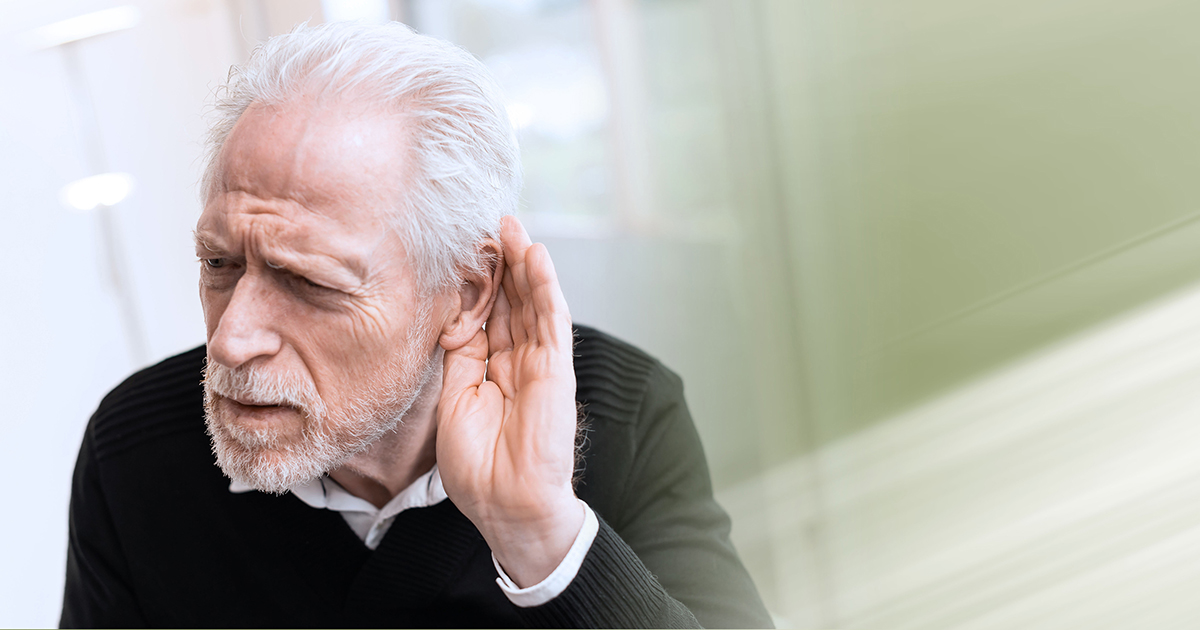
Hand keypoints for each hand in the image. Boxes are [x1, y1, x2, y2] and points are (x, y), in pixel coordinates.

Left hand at [437, 215, 581, 587]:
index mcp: (492, 370)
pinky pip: (551, 321)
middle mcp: (517, 361)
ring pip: (533, 303)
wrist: (506, 504)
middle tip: (492, 223)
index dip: (481, 282)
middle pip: (512, 302)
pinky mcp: (556, 370)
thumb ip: (461, 356)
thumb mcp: (454, 400)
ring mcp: (540, 364)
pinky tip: (536, 257)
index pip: (489, 316)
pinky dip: (545, 288)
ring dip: (524, 264)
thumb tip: (454, 316)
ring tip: (512, 227)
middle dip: (503, 263)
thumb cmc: (478, 466)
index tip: (468, 248)